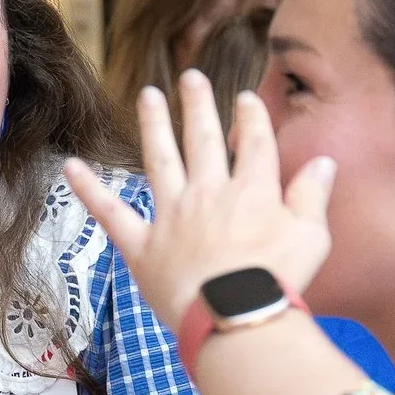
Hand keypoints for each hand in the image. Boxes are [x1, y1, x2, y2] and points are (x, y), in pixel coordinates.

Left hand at [65, 75, 334, 333]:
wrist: (234, 318)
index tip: (245, 98)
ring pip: (160, 159)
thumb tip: (324, 162)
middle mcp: (208, 193)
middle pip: (203, 139)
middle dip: (199, 105)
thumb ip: (312, 196)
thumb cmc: (278, 282)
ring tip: (148, 95)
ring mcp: (172, 217)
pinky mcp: (142, 246)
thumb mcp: (312, 237)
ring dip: (154, 124)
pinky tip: (70, 165)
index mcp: (252, 191)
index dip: (250, 118)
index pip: (253, 143)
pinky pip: (111, 213)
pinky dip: (89, 189)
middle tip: (191, 77)